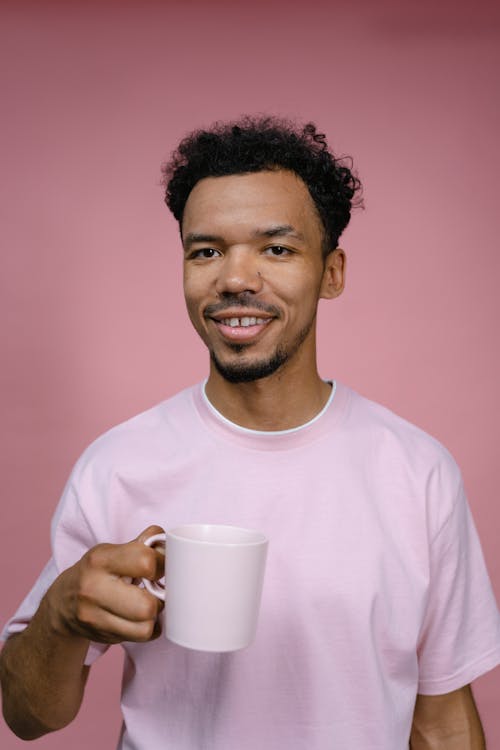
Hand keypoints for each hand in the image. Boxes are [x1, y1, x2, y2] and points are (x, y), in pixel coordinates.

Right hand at [44, 526, 164, 644]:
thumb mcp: (112, 551)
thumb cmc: (96, 572)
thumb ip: (141, 544)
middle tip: (153, 590)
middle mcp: (93, 588)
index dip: (161, 564)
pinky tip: (139, 618)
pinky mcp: (101, 635)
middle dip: (158, 597)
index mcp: (100, 559)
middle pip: (146, 605)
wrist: (63, 604)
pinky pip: (142, 636)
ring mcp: (94, 616)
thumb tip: (165, 541)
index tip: (158, 566)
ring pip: (146, 626)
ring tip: (145, 603)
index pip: (145, 562)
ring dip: (153, 615)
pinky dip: (147, 628)